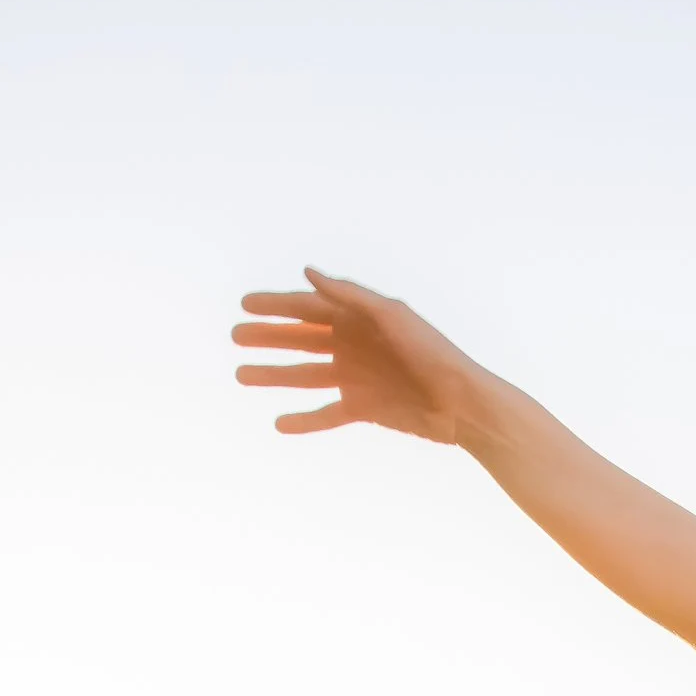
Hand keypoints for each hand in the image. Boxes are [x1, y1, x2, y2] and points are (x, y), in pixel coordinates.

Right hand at [232, 268, 487, 442]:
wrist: (461, 403)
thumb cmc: (432, 352)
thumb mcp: (391, 316)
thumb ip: (349, 295)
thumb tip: (308, 273)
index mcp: (358, 319)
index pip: (308, 308)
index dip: (276, 305)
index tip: (244, 304)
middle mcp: (352, 345)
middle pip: (300, 339)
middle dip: (267, 337)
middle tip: (235, 336)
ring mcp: (355, 377)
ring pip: (305, 374)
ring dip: (274, 375)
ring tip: (241, 375)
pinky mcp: (362, 408)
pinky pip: (326, 414)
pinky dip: (304, 419)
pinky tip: (279, 423)